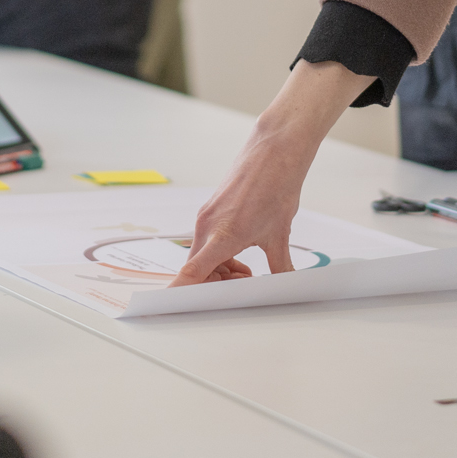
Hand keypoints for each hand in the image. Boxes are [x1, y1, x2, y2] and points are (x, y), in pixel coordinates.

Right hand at [169, 137, 305, 284]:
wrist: (275, 151)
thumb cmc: (276, 185)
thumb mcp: (280, 235)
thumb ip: (280, 267)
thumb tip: (284, 287)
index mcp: (223, 235)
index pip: (192, 271)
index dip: (180, 291)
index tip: (172, 306)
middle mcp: (207, 225)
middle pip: (198, 269)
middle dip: (216, 284)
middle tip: (244, 285)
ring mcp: (206, 216)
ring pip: (203, 256)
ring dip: (220, 269)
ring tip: (248, 270)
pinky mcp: (211, 210)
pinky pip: (207, 241)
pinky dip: (220, 254)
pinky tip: (242, 253)